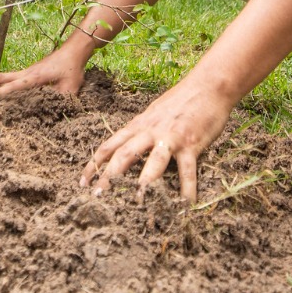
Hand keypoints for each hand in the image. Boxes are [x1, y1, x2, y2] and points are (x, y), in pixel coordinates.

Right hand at [0, 48, 87, 97]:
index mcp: (35, 76)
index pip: (16, 85)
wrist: (74, 50)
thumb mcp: (70, 88)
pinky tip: (3, 86)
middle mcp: (28, 72)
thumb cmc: (72, 68)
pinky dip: (5, 80)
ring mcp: (29, 70)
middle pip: (5, 76)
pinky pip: (15, 77)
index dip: (4, 92)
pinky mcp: (32, 71)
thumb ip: (60, 101)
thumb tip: (52, 113)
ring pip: (8, 75)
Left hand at [80, 78, 233, 202]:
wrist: (209, 86)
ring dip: (143, 183)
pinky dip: (186, 190)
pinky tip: (184, 207)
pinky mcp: (192, 144)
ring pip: (153, 162)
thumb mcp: (154, 113)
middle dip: (109, 177)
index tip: (82, 182)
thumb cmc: (181, 100)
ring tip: (135, 204)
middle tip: (98, 197)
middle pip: (124, 154)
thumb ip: (141, 130)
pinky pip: (187, 171)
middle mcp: (150, 131)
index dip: (94, 164)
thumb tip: (128, 145)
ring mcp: (171, 137)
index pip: (110, 145)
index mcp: (139, 125)